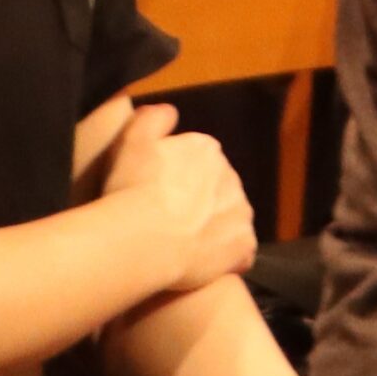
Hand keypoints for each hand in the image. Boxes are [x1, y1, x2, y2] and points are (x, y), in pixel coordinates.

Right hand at [102, 103, 255, 291]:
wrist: (144, 239)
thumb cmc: (132, 189)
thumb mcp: (131, 141)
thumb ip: (152, 119)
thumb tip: (169, 112)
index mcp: (205, 149)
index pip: (198, 159)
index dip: (178, 177)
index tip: (159, 191)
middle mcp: (231, 176)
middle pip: (216, 187)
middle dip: (200, 200)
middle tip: (170, 219)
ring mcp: (241, 213)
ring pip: (230, 217)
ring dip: (215, 227)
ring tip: (185, 244)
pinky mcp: (244, 247)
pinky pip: (241, 251)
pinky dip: (228, 256)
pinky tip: (204, 263)